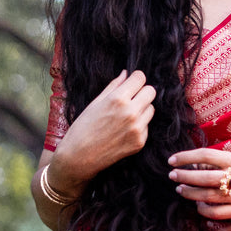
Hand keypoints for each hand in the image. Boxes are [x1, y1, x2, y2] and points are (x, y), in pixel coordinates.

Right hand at [48, 70, 156, 188]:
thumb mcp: (95, 103)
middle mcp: (131, 113)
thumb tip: (127, 73)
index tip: (132, 83)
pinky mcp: (140, 142)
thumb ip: (114, 86)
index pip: (141, 78)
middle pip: (151, 92)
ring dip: (142, 109)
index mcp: (117, 99)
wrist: (79, 157)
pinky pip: (147, 126)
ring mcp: (137, 129)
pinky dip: (139, 125)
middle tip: (131, 98)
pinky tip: (123, 130)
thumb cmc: (82, 128)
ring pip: (151, 109)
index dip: (136, 79)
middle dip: (142, 92)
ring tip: (125, 116)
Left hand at [167, 148, 230, 220]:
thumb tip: (190, 164)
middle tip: (172, 175)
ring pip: (208, 196)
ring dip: (190, 193)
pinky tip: (198, 205)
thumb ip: (216, 162)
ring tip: (180, 188)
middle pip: (205, 177)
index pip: (206, 155)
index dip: (186, 157)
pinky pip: (216, 213)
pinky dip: (203, 210)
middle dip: (184, 176)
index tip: (172, 160)